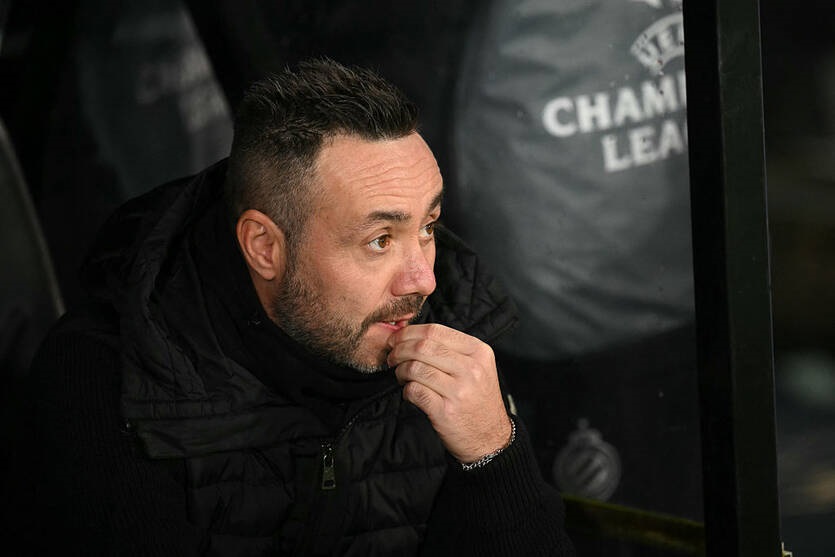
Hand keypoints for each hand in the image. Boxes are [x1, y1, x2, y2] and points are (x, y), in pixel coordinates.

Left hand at [387, 323, 512, 462]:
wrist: (490, 438)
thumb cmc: (478, 399)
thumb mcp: (477, 367)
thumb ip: (451, 349)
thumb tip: (412, 336)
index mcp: (478, 351)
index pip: (435, 331)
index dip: (409, 332)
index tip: (396, 339)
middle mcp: (471, 369)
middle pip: (422, 347)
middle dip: (399, 350)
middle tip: (392, 356)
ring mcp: (459, 391)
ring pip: (415, 368)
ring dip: (400, 371)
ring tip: (401, 376)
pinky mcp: (445, 411)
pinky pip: (414, 391)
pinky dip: (406, 390)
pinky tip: (410, 392)